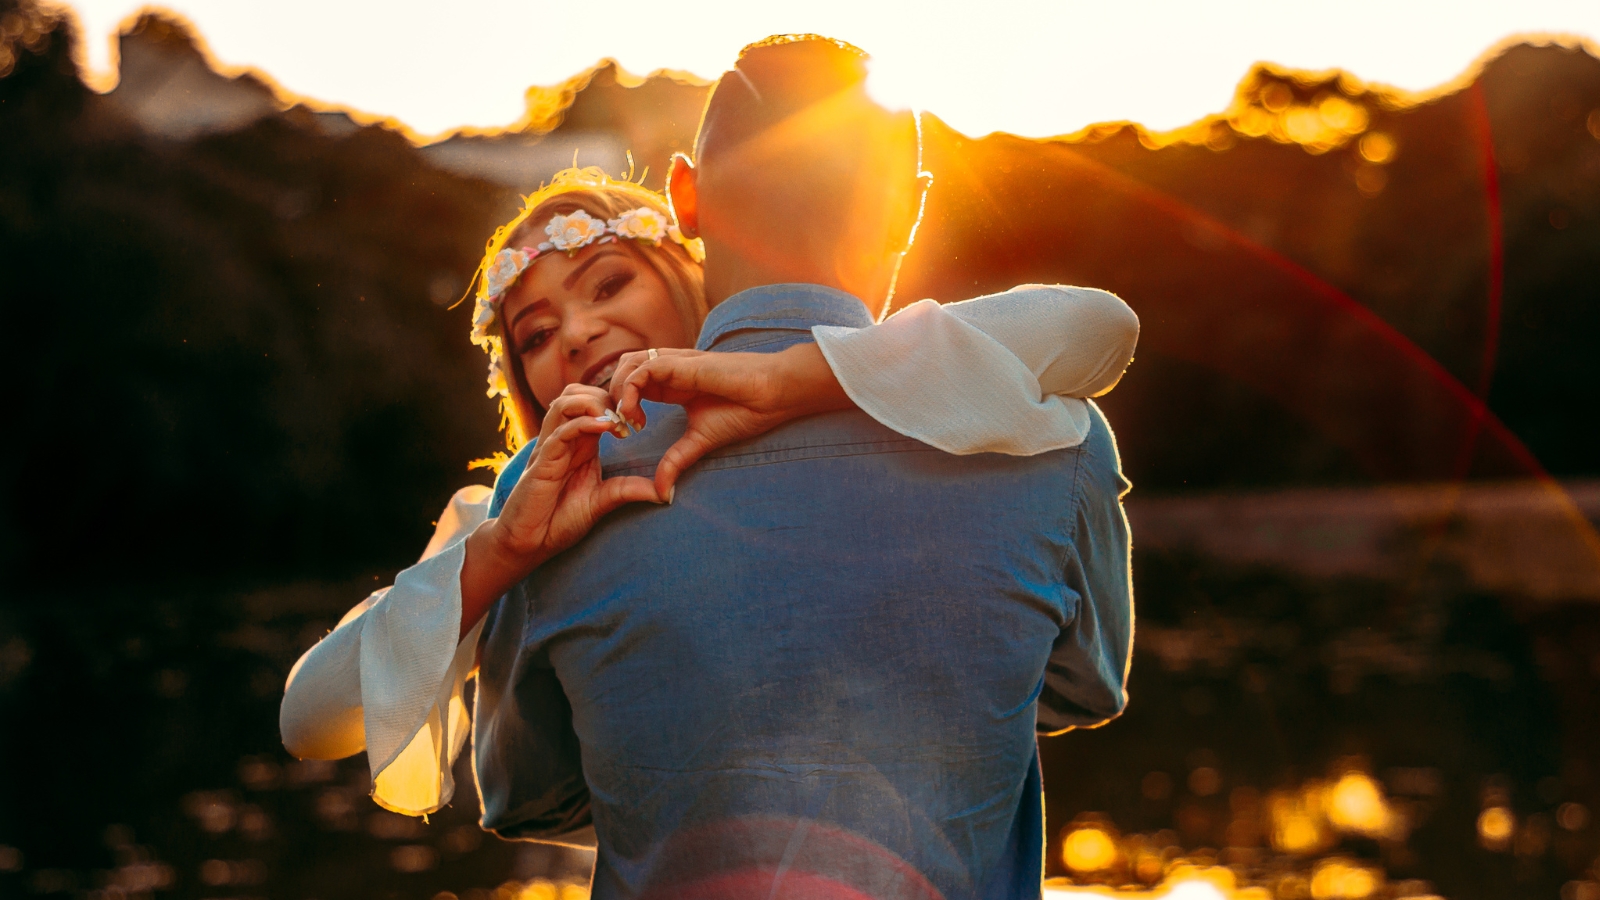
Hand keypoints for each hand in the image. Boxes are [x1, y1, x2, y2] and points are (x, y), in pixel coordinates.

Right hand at [460, 385, 660, 635]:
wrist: (527, 543)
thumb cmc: (558, 520)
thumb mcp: (601, 502)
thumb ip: (627, 491)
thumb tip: (663, 493)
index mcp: (578, 444)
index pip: (592, 405)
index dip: (616, 404)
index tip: (639, 422)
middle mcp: (563, 440)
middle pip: (576, 393)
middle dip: (604, 397)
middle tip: (628, 418)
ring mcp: (550, 448)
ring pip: (564, 404)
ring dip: (592, 404)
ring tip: (616, 420)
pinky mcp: (541, 463)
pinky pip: (559, 432)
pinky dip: (582, 424)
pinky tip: (604, 428)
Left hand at [609, 344, 853, 496]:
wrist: (773, 395)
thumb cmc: (744, 411)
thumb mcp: (699, 441)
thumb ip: (676, 461)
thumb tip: (661, 494)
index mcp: (673, 385)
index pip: (632, 384)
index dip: (621, 406)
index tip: (628, 433)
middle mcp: (671, 370)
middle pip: (623, 369)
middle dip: (612, 397)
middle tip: (621, 427)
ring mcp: (675, 363)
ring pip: (628, 363)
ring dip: (618, 391)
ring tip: (628, 420)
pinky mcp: (682, 362)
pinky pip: (643, 369)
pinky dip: (630, 390)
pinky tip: (637, 415)